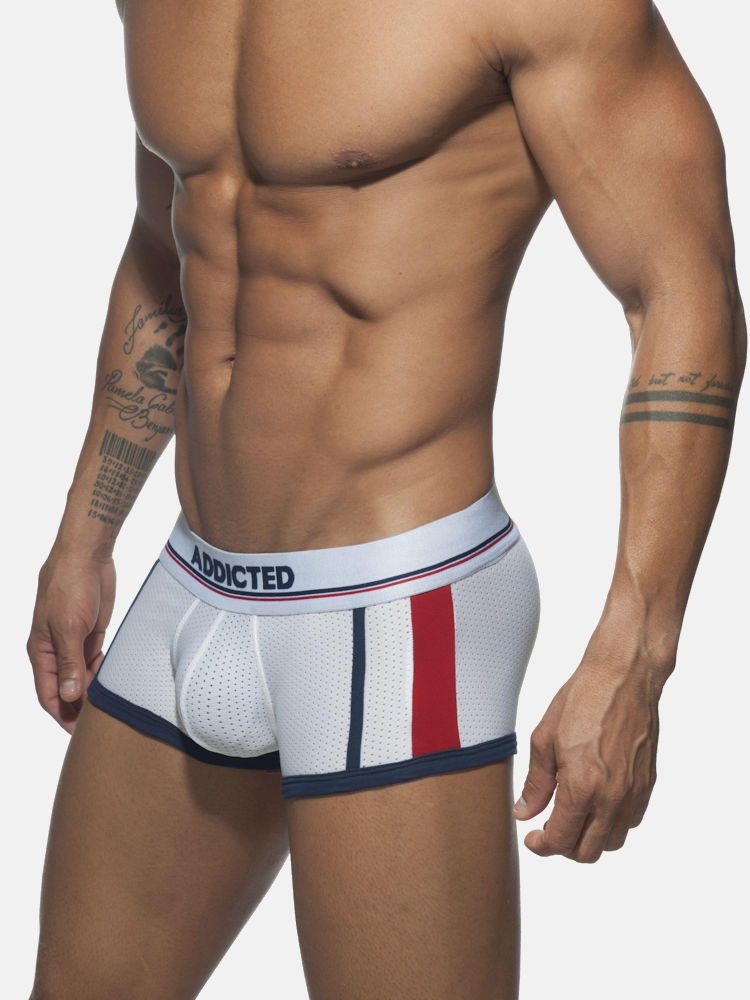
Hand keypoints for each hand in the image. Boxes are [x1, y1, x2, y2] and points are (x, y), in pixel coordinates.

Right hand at [27, 551, 115, 732]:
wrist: (87, 555)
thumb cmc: (70, 586)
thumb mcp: (69, 628)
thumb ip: (70, 663)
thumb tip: (68, 697)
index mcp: (42, 652)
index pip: (48, 694)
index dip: (61, 715)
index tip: (78, 733)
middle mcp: (56, 650)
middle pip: (65, 689)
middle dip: (78, 706)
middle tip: (100, 724)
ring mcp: (74, 642)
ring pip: (81, 676)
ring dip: (92, 690)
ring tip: (110, 706)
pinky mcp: (91, 633)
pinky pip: (95, 661)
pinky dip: (102, 672)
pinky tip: (113, 681)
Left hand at [513, 641, 664, 862]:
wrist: (623, 677)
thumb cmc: (582, 700)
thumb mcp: (544, 739)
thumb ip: (535, 783)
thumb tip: (525, 812)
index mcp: (581, 787)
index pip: (560, 840)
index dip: (541, 846)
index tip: (532, 838)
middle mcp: (611, 797)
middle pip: (588, 852)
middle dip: (564, 847)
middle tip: (549, 830)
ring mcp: (633, 793)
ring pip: (612, 842)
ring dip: (590, 838)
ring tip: (573, 816)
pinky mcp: (647, 784)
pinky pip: (631, 822)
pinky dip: (613, 823)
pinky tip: (597, 803)